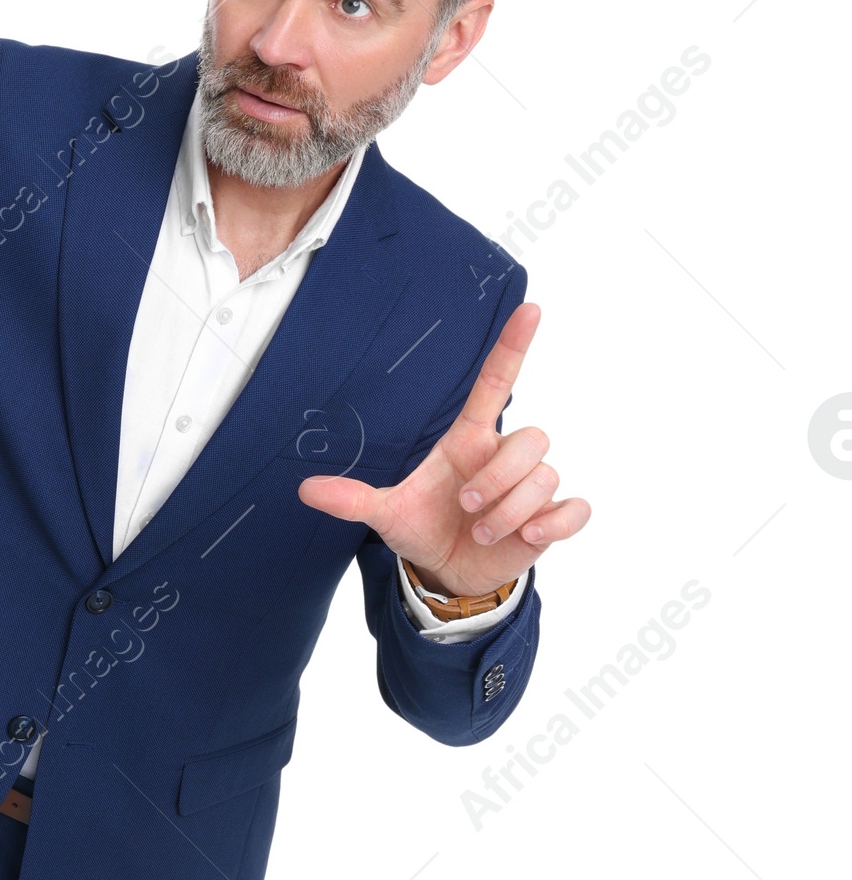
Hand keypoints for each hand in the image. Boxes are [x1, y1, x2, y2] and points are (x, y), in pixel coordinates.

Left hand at [296, 302, 589, 595]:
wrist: (448, 570)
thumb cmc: (422, 526)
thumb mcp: (386, 514)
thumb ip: (353, 499)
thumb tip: (305, 490)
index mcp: (468, 439)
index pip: (497, 382)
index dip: (513, 347)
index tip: (530, 309)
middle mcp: (504, 455)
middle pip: (533, 437)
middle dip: (499, 476)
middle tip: (465, 506)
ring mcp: (532, 487)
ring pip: (545, 476)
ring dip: (510, 510)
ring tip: (480, 533)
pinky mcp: (549, 519)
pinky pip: (574, 510)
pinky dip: (554, 523)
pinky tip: (527, 536)